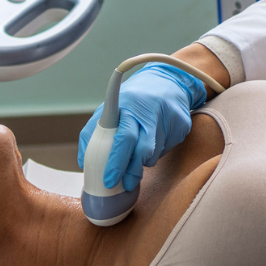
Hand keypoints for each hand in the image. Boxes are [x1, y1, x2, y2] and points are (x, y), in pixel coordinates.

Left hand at [78, 64, 207, 191]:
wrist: (168, 81)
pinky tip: (154, 139)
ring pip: (153, 154)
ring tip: (137, 152)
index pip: (122, 138)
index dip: (116, 161)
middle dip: (131, 172)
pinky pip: (166, 150)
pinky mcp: (182, 125)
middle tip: (124, 184)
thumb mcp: (110, 108)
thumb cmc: (133, 100)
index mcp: (127, 106)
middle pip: (141, 150)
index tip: (109, 180)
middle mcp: (149, 111)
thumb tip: (84, 162)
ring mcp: (169, 118)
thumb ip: (93, 132)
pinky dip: (156, 153)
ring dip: (143, 162)